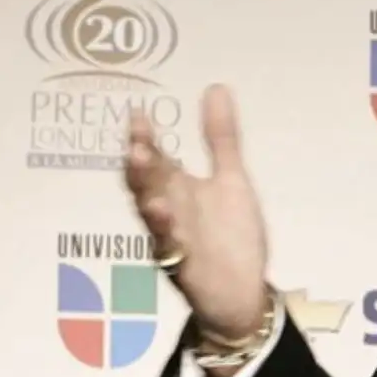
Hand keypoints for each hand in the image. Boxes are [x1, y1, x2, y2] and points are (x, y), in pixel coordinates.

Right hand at [124, 84, 271, 368]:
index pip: (156, 158)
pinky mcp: (184, 265)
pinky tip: (164, 211)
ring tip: (142, 165)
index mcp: (177, 188)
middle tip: (135, 138)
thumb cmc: (231, 235)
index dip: (144, 137)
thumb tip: (215, 87)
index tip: (137, 113)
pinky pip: (169, 247)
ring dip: (145, 189)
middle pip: (146, 182)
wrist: (241, 290)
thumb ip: (221, 138)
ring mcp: (173, 238)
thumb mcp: (231, 179)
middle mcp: (168, 210)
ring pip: (151, 212)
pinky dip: (165, 229)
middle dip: (139, 161)